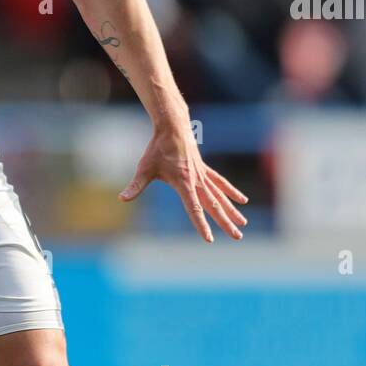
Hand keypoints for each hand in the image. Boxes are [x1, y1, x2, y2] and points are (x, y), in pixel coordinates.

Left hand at [119, 123, 247, 242]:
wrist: (172, 127)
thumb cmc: (157, 149)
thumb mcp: (145, 168)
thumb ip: (135, 186)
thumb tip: (122, 198)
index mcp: (183, 183)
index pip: (194, 208)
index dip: (201, 224)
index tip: (209, 238)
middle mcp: (197, 180)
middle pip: (214, 205)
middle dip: (225, 222)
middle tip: (237, 236)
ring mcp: (202, 175)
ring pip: (220, 196)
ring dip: (232, 210)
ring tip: (242, 224)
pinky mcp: (204, 169)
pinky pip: (220, 183)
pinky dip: (231, 192)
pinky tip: (242, 200)